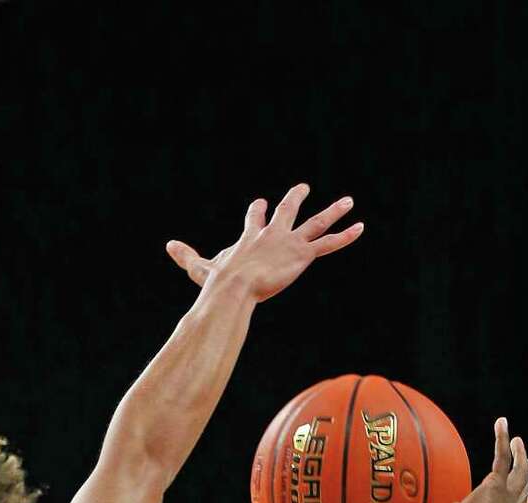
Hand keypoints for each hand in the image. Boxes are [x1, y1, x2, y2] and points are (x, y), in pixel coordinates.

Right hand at [167, 184, 362, 303]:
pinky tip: (359, 227)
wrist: (235, 288)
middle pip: (287, 210)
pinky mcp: (301, 255)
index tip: (259, 203)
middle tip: (302, 188)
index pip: (255, 218)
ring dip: (333, 212)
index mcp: (250, 237)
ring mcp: (289, 243)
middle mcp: (272, 234)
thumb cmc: (218, 282)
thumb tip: (167, 245)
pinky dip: (345, 236)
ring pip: (315, 224)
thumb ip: (186, 257)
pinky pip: (327, 244)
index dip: (257, 212)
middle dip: (294, 199)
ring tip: (349, 201)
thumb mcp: (200, 268)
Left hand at [433, 417, 527, 502]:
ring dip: (519, 453)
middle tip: (525, 460)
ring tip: (516, 440)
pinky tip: (502, 423)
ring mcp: (505, 497)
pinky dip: (502, 439)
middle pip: (523, 488)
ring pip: (519, 471)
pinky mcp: (495, 484)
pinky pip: (502, 456)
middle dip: (525, 474)